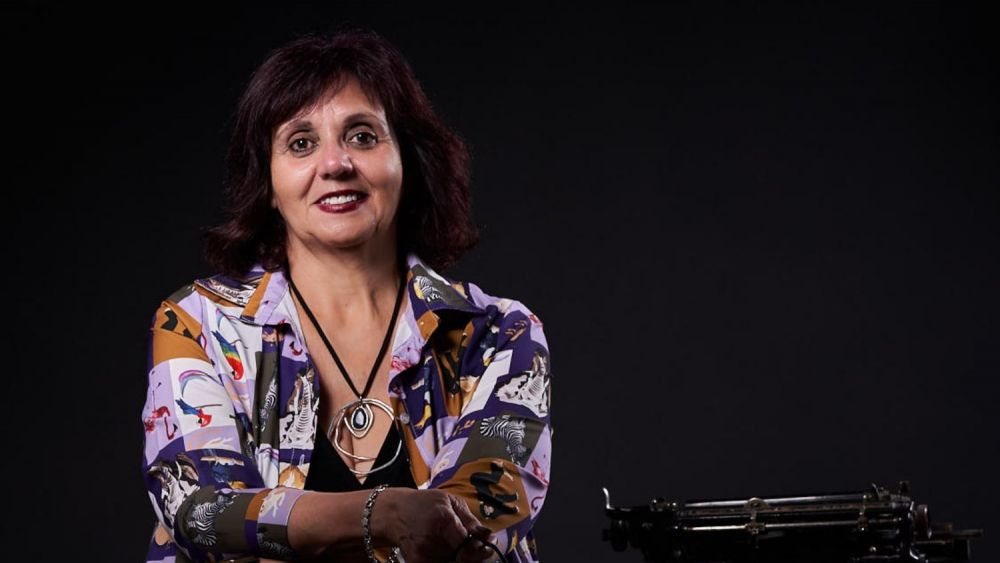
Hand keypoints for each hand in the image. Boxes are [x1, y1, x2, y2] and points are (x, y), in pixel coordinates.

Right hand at [374, 489, 494, 562]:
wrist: (393, 513)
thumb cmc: (423, 504)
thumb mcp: (449, 501)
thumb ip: (470, 520)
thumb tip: (488, 536)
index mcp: (443, 520)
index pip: (467, 545)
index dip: (481, 549)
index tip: (487, 546)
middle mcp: (431, 540)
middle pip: (463, 559)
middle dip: (473, 556)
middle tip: (476, 548)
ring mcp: (423, 555)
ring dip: (461, 558)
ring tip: (454, 544)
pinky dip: (446, 560)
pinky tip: (445, 552)